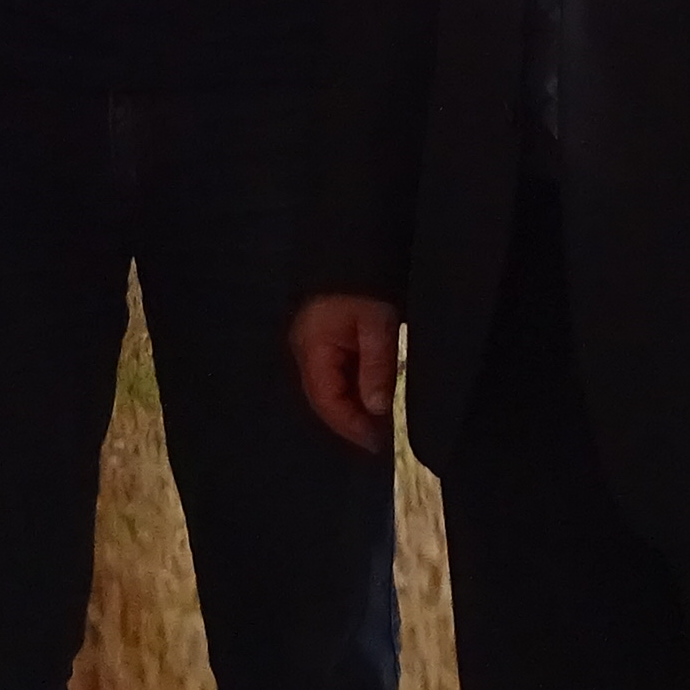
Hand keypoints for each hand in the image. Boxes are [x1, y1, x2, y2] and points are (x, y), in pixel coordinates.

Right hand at [289, 294, 400, 451]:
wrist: (356, 245)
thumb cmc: (366, 284)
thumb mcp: (378, 325)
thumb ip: (376, 367)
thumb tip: (374, 410)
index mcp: (313, 349)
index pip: (327, 400)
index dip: (351, 426)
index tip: (378, 445)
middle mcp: (306, 350)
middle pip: (326, 397)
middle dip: (352, 420)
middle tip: (383, 437)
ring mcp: (313, 343)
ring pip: (331, 386)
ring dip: (355, 404)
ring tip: (382, 421)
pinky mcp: (325, 336)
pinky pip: (337, 372)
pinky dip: (355, 387)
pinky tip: (374, 395)